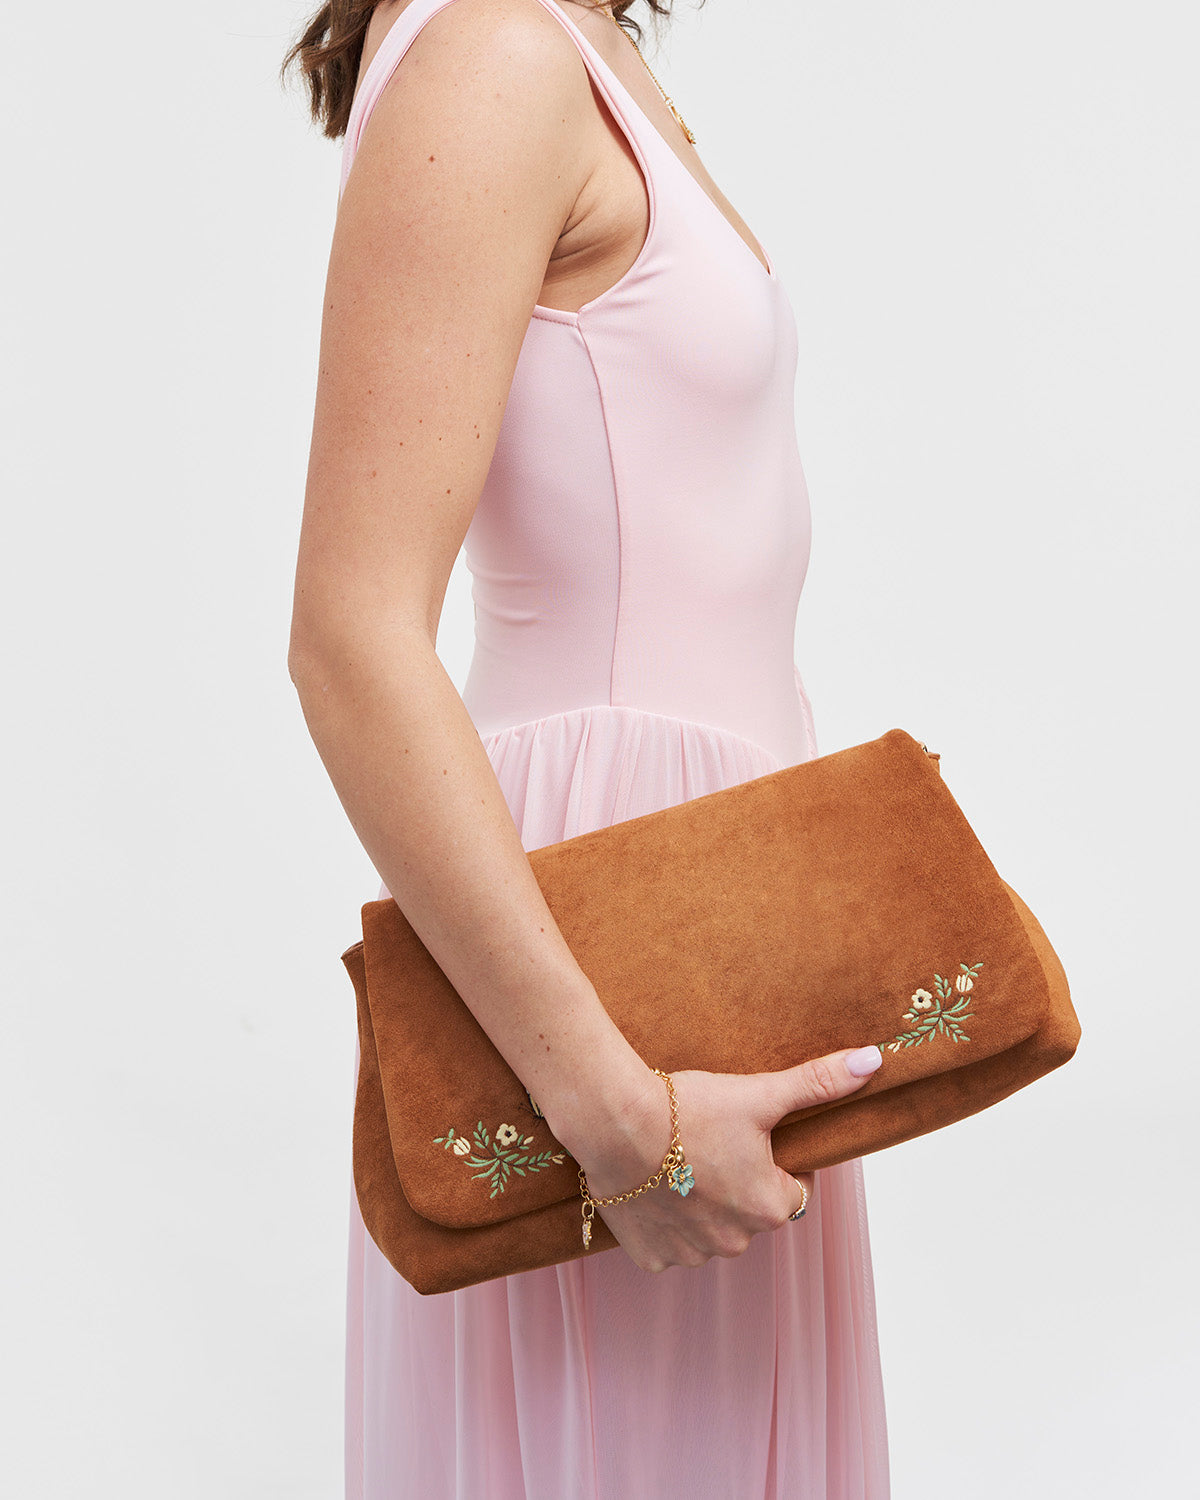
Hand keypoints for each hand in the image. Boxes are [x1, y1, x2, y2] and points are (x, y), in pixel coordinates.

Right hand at [573, 1047, 882, 1272]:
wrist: (615, 1122)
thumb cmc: (688, 1108)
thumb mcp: (759, 1094)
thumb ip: (818, 1083)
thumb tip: (875, 1061)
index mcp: (770, 1207)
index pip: (793, 1190)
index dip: (777, 1161)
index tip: (751, 1136)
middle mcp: (735, 1242)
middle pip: (749, 1212)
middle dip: (737, 1184)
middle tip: (710, 1143)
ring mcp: (690, 1254)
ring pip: (709, 1231)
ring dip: (701, 1206)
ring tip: (678, 1163)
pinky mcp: (650, 1257)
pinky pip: (669, 1245)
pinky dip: (665, 1223)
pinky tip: (653, 1188)